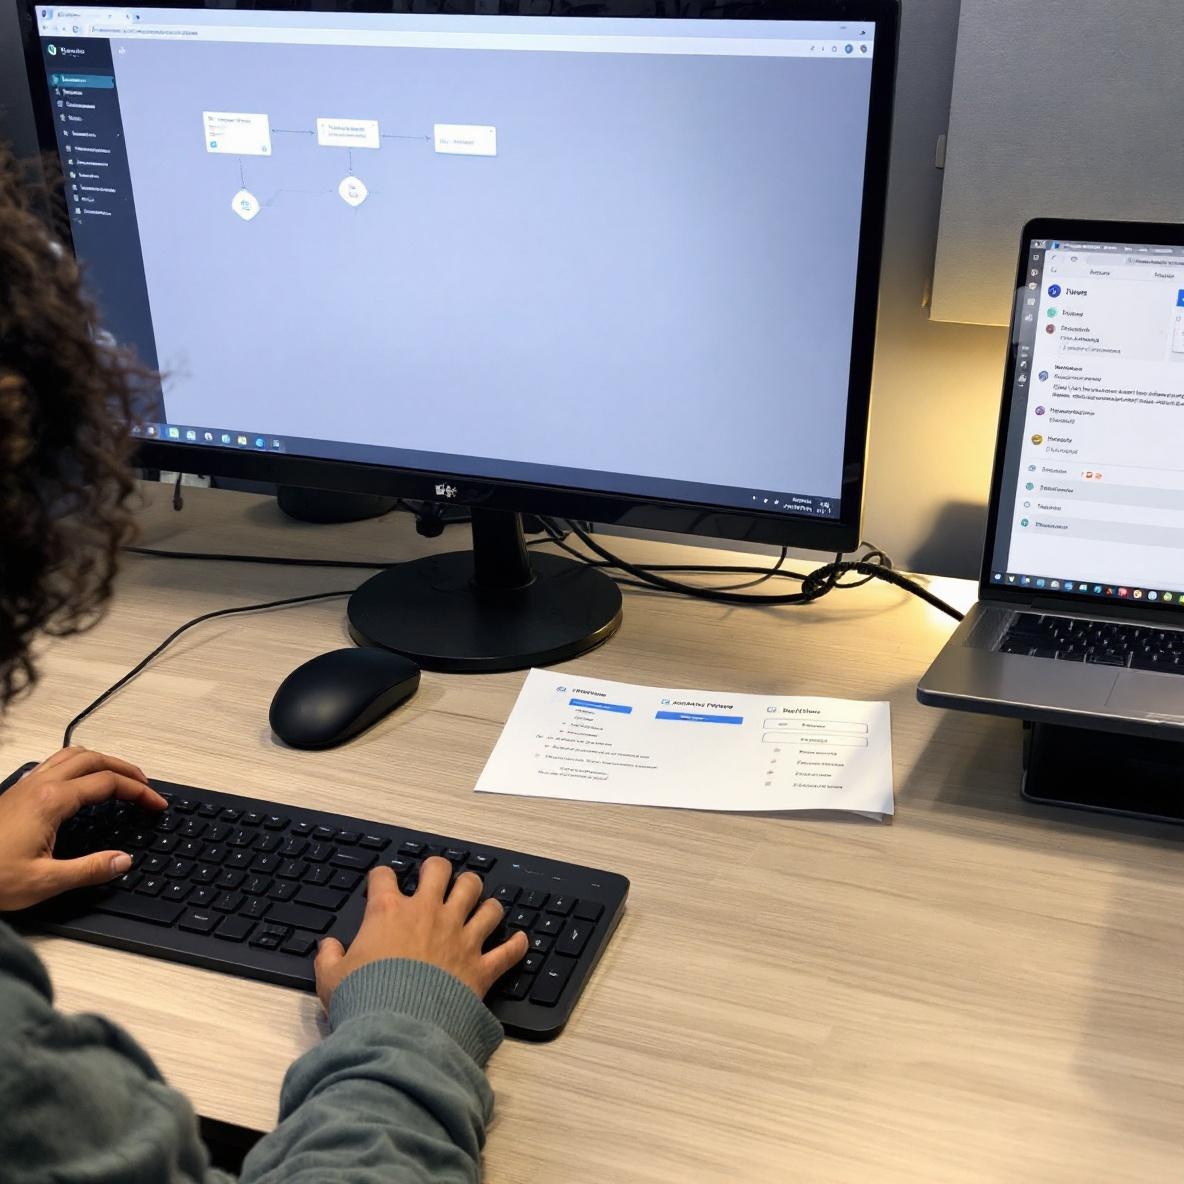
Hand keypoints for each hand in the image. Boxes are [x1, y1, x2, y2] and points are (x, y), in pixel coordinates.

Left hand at [0, 747, 165, 911]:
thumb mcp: (44, 882)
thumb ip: (90, 869)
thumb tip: (123, 860)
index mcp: (52, 801)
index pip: (108, 783)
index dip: (139, 792)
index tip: (156, 805)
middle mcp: (39, 785)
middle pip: (94, 759)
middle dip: (126, 769)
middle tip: (146, 785)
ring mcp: (24, 786)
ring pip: (72, 755)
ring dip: (102, 761)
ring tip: (119, 777)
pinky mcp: (14, 794)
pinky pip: (54, 764)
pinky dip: (79, 765)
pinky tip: (80, 784)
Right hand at [315, 857, 528, 1006]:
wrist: (400, 1030)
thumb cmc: (364, 1001)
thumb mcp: (331, 980)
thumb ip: (328, 959)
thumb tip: (326, 947)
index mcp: (390, 912)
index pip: (385, 877)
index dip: (381, 877)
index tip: (382, 882)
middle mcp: (429, 914)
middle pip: (443, 871)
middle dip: (441, 870)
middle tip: (437, 877)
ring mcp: (460, 936)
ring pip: (483, 900)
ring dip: (483, 901)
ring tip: (479, 905)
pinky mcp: (481, 965)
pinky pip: (508, 950)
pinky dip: (516, 945)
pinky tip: (519, 940)